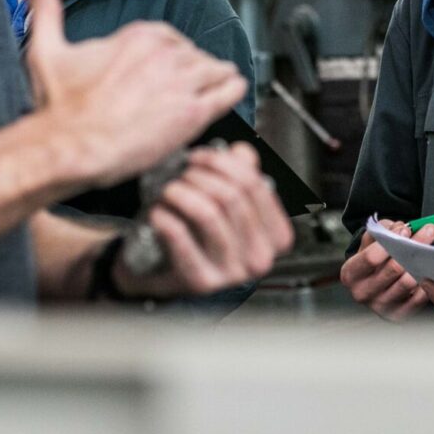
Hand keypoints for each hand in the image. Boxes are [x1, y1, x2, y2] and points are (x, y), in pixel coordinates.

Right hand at [21, 0, 247, 188]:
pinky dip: (231, 92)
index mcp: (140, 35)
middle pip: (194, 55)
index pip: (172, 38)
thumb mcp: (46, 49)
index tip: (162, 74)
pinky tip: (227, 95)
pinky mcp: (195, 112)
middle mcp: (166, 52)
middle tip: (178, 94)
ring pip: (216, 70)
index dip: (169, 57)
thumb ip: (46, 9)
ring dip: (212, 81)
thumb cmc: (58, 106)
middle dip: (189, 73)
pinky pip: (231, 91)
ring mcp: (183, 81)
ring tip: (206, 94)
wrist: (69, 147)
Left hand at [113, 143, 293, 298]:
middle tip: (181, 173)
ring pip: (208, 213)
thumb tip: (242, 152)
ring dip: (180, 193)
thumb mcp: (229, 204)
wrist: (173, 277)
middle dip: (198, 176)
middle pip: (230, 197)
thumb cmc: (203, 238)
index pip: (255, 184)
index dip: (222, 162)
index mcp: (275, 235)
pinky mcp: (201, 281)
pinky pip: (180, 236)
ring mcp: (232, 273)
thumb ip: (241, 173)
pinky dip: (164, 216)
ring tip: (168, 190)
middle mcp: (259, 258)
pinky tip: (158, 211)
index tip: (201, 157)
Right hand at [339, 221, 433, 321]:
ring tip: (429, 250)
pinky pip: (419, 298)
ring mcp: (380, 307)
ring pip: (408, 282)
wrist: (372, 281)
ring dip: (422, 263)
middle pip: (394, 268)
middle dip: (414, 246)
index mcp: (350, 273)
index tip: (405, 229)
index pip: (371, 258)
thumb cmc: (371, 256)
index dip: (391, 241)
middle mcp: (362, 293)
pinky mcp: (397, 316)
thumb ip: (383, 230)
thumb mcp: (370, 240)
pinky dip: (425, 283)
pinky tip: (426, 271)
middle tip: (429, 231)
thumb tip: (401, 228)